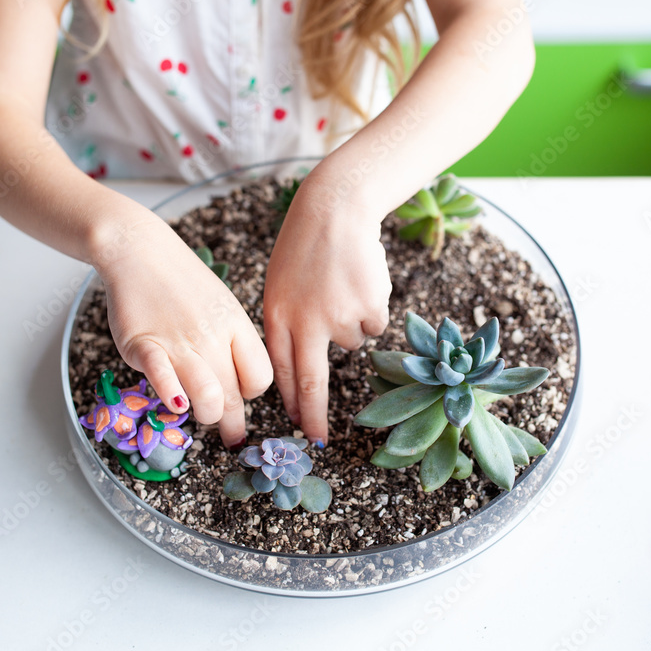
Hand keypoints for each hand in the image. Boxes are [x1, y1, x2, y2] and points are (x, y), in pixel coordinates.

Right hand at [94, 214, 272, 447]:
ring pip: (208, 396)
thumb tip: (236, 383)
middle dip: (232, 424)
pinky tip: (175, 404)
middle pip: (234, 395)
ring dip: (205, 416)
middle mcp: (213, 337)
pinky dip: (172, 397)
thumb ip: (230, 343)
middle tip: (229, 436)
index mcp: (236, 326)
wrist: (140, 251)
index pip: (259, 377)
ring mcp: (179, 342)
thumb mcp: (221, 306)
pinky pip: (164, 379)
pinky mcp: (145, 345)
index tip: (239, 396)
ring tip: (197, 415)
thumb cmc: (182, 283)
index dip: (251, 394)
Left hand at [263, 176, 391, 445]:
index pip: (281, 371)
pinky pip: (375, 326)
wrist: (335, 210)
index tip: (294, 428)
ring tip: (342, 286)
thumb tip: (300, 368)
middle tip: (318, 440)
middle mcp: (304, 323)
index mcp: (276, 316)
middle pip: (310, 381)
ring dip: (352, 322)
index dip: (289, 402)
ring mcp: (337, 317)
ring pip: (351, 344)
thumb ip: (287, 324)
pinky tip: (360, 282)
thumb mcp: (280, 285)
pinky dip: (372, 309)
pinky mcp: (368, 309)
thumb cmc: (307, 248)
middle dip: (313, 416)